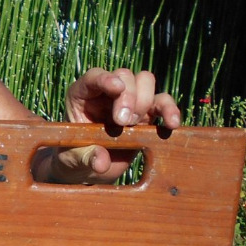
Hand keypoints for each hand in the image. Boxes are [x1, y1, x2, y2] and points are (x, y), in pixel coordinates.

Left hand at [50, 67, 182, 182]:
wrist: (90, 169)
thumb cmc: (75, 157)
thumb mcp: (73, 159)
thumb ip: (85, 157)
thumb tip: (101, 162)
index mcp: (82, 95)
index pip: (94, 77)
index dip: (105, 78)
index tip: (116, 87)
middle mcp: (107, 93)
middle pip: (125, 75)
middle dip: (128, 96)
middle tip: (122, 121)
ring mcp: (129, 100)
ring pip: (145, 81)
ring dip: (145, 101)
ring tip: (133, 125)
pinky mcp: (147, 114)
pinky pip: (163, 103)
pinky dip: (169, 110)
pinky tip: (172, 124)